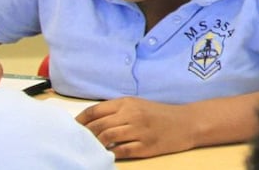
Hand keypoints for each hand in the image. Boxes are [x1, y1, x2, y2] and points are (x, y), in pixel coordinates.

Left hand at [78, 97, 193, 159]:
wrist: (186, 123)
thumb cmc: (159, 114)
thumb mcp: (138, 105)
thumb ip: (116, 110)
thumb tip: (90, 121)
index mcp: (127, 103)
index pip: (95, 111)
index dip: (79, 121)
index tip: (71, 129)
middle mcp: (132, 115)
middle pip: (98, 126)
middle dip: (84, 136)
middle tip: (77, 143)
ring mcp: (139, 131)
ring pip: (106, 139)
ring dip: (95, 145)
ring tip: (90, 149)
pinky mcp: (145, 146)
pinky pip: (120, 151)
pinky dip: (110, 154)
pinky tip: (107, 155)